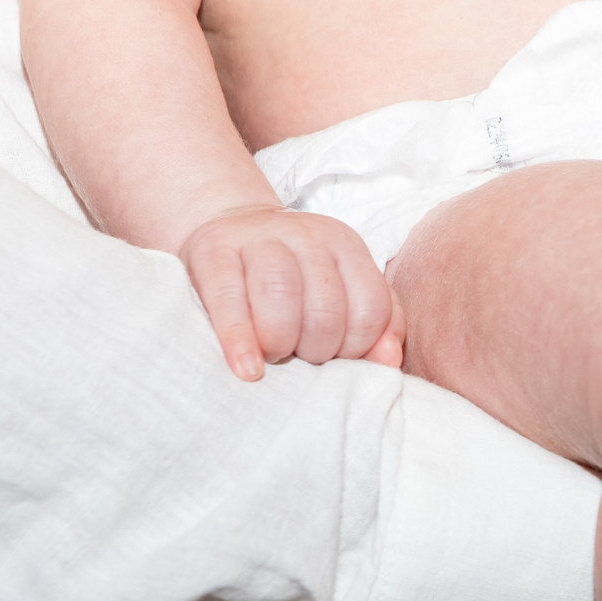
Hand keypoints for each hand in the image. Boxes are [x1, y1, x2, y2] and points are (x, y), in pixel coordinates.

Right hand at [180, 206, 402, 379]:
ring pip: (280, 295)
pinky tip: (247, 369)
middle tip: (298, 355)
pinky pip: (228, 299)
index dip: (357, 347)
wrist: (230, 231)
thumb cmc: (294, 280)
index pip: (371, 307)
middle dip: (316, 350)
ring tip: (273, 356)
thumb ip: (378, 326)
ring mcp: (257, 238)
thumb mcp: (343, 293)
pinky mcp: (212, 250)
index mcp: (345, 246)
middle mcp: (306, 235)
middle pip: (326, 308)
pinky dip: (239, 340)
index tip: (335, 357)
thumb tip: (389, 361)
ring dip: (280, 342)